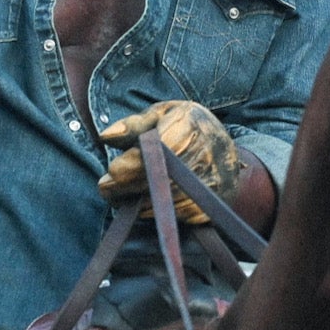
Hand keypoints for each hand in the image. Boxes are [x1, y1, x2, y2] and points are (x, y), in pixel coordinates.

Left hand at [98, 100, 242, 224]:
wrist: (224, 146)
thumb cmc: (185, 127)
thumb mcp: (162, 115)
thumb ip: (134, 125)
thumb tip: (106, 136)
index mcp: (191, 125)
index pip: (159, 150)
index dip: (134, 163)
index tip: (112, 170)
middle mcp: (207, 153)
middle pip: (162, 178)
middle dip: (129, 185)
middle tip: (106, 188)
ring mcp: (214, 179)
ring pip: (170, 199)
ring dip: (139, 202)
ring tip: (120, 198)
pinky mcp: (217, 200)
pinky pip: (182, 215)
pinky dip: (159, 213)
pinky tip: (144, 206)